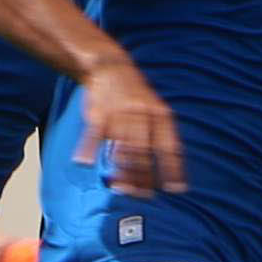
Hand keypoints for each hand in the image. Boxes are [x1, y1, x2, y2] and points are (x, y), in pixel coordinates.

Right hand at [80, 61, 185, 195]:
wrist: (112, 66)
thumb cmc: (137, 97)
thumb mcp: (155, 110)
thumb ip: (160, 137)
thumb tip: (168, 170)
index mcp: (160, 115)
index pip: (169, 146)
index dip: (173, 169)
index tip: (176, 189)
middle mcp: (142, 114)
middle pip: (144, 151)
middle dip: (143, 175)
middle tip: (142, 195)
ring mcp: (120, 112)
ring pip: (121, 146)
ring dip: (120, 169)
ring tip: (120, 188)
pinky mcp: (99, 111)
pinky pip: (94, 132)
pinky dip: (88, 148)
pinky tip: (85, 162)